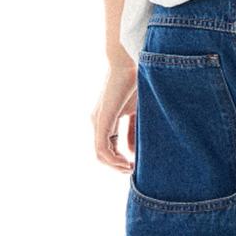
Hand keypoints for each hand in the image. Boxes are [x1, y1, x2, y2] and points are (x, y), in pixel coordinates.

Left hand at [91, 53, 136, 171]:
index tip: (137, 167)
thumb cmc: (137, 84)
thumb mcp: (138, 114)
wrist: (130, 64)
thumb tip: (133, 153)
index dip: (121, 161)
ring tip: (130, 169)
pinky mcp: (102, 120)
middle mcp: (98, 122)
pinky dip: (113, 160)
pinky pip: (102, 149)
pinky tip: (126, 163)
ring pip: (100, 155)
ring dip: (115, 166)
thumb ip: (133, 133)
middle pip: (102, 155)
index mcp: (107, 120)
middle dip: (118, 167)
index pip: (109, 148)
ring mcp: (98, 122)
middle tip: (134, 172)